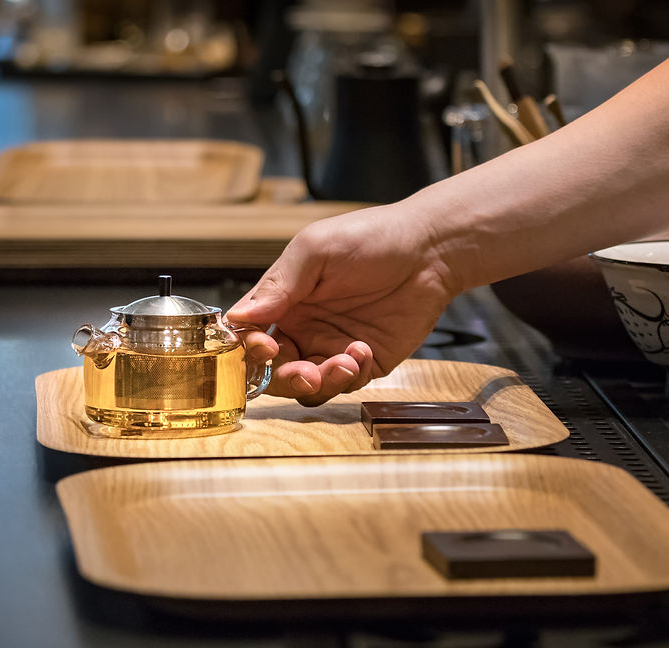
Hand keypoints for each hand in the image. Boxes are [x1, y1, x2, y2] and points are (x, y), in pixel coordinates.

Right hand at [226, 204, 461, 405]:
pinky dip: (351, 376)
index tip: (266, 347)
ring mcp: (333, 347)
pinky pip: (345, 386)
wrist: (431, 249)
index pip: (249, 335)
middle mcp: (303, 328)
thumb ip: (278, 284)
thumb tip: (238, 317)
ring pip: (307, 387)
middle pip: (274, 371)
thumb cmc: (371, 237)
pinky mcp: (365, 363)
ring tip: (345, 361)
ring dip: (319, 382)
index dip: (249, 350)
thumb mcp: (315, 250)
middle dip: (285, 378)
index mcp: (283, 301)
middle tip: (306, 372)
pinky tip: (365, 349)